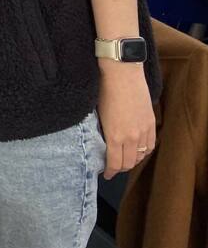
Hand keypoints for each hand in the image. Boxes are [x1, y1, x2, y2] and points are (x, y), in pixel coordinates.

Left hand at [98, 60, 156, 178]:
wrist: (122, 73)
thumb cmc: (103, 91)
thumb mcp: (97, 115)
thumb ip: (101, 132)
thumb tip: (100, 143)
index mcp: (114, 136)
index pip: (115, 163)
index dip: (110, 172)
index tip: (105, 174)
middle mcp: (131, 137)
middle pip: (129, 163)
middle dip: (120, 168)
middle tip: (114, 168)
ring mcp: (143, 130)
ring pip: (141, 155)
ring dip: (133, 161)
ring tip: (125, 160)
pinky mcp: (151, 122)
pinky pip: (150, 144)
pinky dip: (144, 151)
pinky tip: (138, 151)